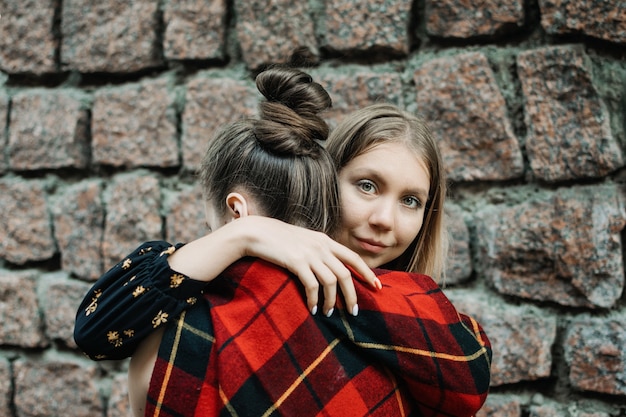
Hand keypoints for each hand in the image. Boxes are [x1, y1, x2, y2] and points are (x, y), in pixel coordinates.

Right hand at [234, 216, 380, 315]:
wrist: (256, 232)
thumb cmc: (278, 240)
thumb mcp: (304, 241)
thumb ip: (319, 251)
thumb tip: (332, 269)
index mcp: (325, 240)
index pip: (353, 257)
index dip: (367, 273)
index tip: (378, 287)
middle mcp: (321, 246)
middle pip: (345, 274)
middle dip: (352, 295)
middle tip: (354, 312)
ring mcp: (309, 254)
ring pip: (331, 282)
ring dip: (331, 301)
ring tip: (328, 313)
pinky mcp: (296, 262)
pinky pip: (312, 286)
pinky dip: (314, 300)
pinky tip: (311, 308)